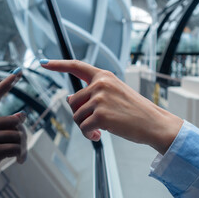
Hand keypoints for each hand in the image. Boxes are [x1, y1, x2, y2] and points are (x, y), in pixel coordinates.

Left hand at [41, 60, 182, 153]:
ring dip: (84, 126)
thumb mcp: (113, 94)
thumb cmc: (134, 110)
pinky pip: (83, 127)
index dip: (58, 65)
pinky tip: (99, 135)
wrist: (154, 123)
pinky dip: (88, 134)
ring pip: (76, 116)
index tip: (44, 62)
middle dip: (79, 114)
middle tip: (94, 121)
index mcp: (104, 76)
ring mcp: (100, 99)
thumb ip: (92, 93)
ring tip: (99, 129)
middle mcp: (100, 84)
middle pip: (72, 101)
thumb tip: (68, 97)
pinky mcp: (101, 115)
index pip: (76, 66)